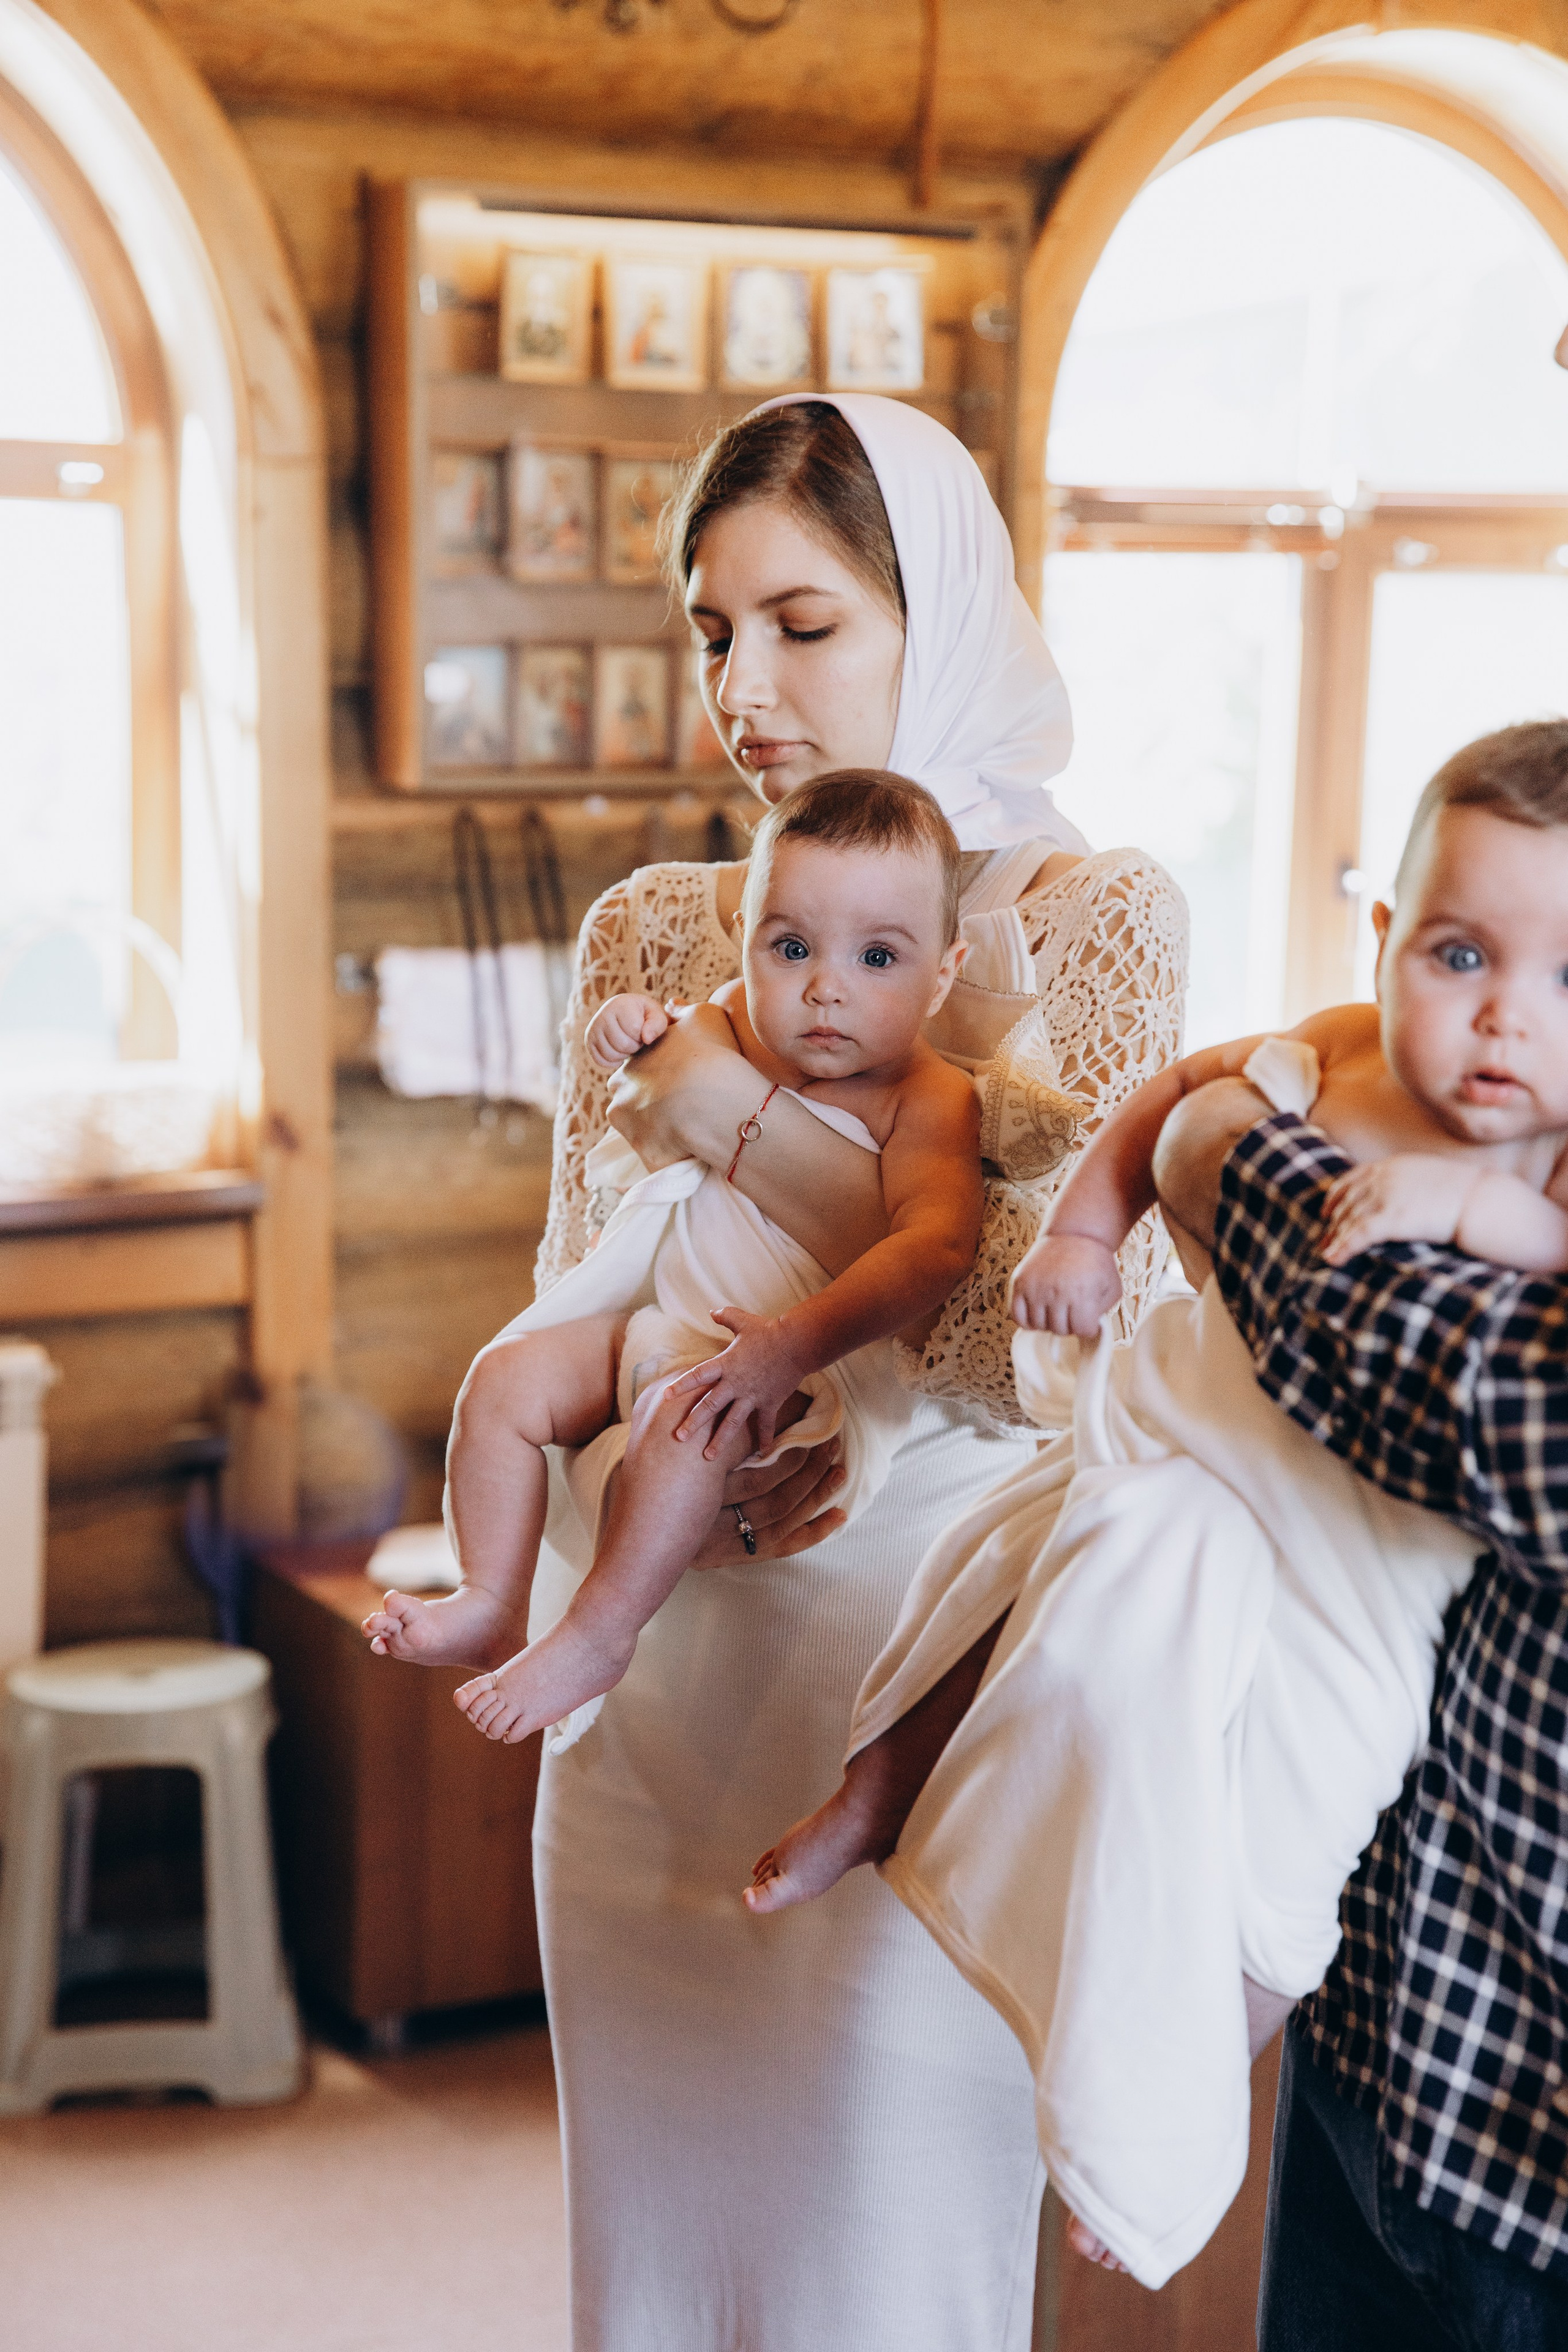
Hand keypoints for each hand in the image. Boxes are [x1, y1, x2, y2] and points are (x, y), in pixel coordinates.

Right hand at [586, 992, 669, 1070]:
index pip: (635, 1030)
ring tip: (629, 1042)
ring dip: (625, 1054)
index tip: (644, 1029)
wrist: (627, 1015)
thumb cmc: (645, 1016)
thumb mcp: (656, 1015)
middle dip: (635, 1046)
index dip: (644, 1035)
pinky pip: (601, 1061)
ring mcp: (593, 1028)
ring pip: (612, 1055)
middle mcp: (602, 1014)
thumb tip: (646, 1039)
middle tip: (637, 1038)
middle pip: (623, 1044)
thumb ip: (657, 1024)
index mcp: (620, 1003)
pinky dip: (614, 1061)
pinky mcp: (588, 1041)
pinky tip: (620, 1051)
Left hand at [605, 1001, 745, 1170]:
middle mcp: (622, 1091)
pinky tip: (693, 1149)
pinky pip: (655, 1155)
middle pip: (631, 1099)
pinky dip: (670, 1154)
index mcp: (632, 1060)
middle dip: (649, 1103)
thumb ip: (682, 1012)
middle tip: (683, 1106)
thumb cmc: (715, 1055)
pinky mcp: (645, 1154)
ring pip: (638, 1129)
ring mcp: (629, 1126)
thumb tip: (670, 1007)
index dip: (659, 1074)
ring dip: (656, 1129)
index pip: (636, 1068)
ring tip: (690, 1129)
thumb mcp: (704, 1015)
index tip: (681, 1080)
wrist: (721, 1102)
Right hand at [610, 1379, 846, 1566]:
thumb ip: (666, 1411)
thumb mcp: (649, 1446)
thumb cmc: (641, 1494)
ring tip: (841, 1469)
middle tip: (832, 1439)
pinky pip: (784, 1543)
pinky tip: (841, 1516)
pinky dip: (814, 1530)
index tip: (804, 1405)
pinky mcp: (738, 1555)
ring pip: (779, 1504)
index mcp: (688, 1467)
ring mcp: (721, 1531)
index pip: (740, 1439)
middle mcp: (704, 1499)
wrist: (631, 1554)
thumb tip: (685, 1379)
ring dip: (814, 1486)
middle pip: (767, 1474)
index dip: (776, 1423)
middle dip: (803, 1456)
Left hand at [666, 1307, 810, 1455]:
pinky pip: (765, 1424)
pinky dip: (764, 1439)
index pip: (698, 1376)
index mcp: (725, 1363)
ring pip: (733, 1422)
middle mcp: (735, 1383)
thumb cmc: (768, 1331)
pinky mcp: (769, 1402)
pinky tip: (760, 1454)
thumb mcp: (743, 1321)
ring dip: (720, 1440)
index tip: (666, 1396)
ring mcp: (752, 1396)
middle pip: (710, 1406)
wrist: (797, 1343)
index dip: (681, 1385)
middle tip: (678, 1438)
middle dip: (693, 1423)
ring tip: (707, 1457)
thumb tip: (712, 1311)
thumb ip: (725, 1316)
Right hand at [1010, 1231, 1121, 1336]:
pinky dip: (1027, 1320)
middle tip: (1072, 1310)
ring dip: (1049, 1322)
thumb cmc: (1095, 1263)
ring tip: (1057, 1309)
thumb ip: (1103, 1313)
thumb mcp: (1112, 1287)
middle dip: (1069, 1325)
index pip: (1082, 1331)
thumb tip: (1088, 1330)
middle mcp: (1057, 1291)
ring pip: (1038, 1326)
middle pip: (1060, 1330)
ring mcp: (1035, 1287)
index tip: (1088, 1316)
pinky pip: (1017, 1316)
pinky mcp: (1020, 1283)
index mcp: (1082, 1293)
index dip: (1088, 1327)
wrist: (1073, 1234)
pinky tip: (1038, 1312)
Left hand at [1320, 1154, 1476, 1264]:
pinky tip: (1334, 1259)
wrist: (1481, 1199)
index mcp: (1392, 1165)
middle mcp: (1383, 1178)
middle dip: (1334, 1222)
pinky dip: (1343, 1248)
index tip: (1327, 1210)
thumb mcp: (1431, 1177)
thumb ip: (1410, 1183)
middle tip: (1325, 1240)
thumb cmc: (1467, 1192)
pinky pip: (1357, 1235)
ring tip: (1327, 1253)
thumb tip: (1407, 1197)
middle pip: (1347, 1201)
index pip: (1353, 1179)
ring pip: (1348, 1219)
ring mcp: (1384, 1197)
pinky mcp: (1390, 1218)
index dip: (1336, 1196)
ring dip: (1335, 1238)